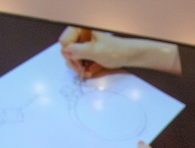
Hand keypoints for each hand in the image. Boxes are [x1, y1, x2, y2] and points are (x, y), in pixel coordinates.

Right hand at [59, 27, 181, 78]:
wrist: (129, 56)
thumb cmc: (116, 50)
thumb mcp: (96, 51)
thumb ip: (78, 51)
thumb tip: (65, 51)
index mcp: (83, 28)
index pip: (65, 40)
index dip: (69, 54)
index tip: (77, 64)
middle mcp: (82, 34)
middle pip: (67, 49)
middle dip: (74, 62)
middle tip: (81, 71)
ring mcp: (85, 42)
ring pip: (73, 56)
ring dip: (79, 66)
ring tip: (88, 72)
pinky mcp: (88, 50)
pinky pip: (80, 59)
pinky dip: (84, 67)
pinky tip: (91, 71)